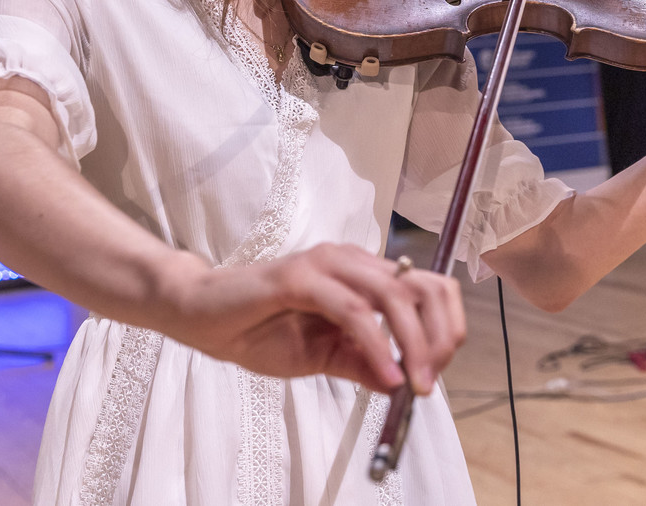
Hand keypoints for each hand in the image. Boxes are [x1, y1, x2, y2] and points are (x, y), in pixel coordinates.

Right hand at [163, 243, 465, 394]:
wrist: (202, 318)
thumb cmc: (258, 330)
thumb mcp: (322, 357)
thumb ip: (361, 363)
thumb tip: (403, 383)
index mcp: (362, 274)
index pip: (426, 286)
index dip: (443, 326)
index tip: (437, 370)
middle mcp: (351, 260)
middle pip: (421, 286)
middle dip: (438, 335)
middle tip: (431, 381)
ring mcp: (326, 264)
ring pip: (393, 295)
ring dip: (413, 343)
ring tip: (415, 384)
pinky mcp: (299, 277)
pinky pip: (353, 311)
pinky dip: (376, 344)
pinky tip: (384, 372)